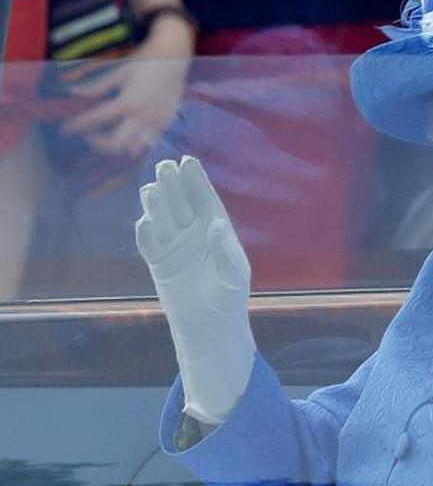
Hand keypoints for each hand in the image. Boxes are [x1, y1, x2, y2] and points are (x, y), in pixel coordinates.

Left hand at [61, 17, 193, 157]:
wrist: (177, 58)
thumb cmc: (146, 61)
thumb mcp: (120, 71)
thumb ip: (96, 86)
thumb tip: (72, 92)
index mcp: (127, 102)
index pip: (96, 119)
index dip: (77, 126)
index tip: (65, 130)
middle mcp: (141, 117)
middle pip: (114, 144)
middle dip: (97, 143)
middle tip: (88, 134)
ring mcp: (155, 123)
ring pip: (132, 149)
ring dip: (116, 146)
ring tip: (106, 137)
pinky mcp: (165, 124)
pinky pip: (146, 144)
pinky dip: (133, 144)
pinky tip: (125, 134)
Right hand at [137, 156, 254, 424]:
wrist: (211, 324)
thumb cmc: (230, 296)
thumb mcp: (235, 274)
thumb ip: (225, 250)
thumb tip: (213, 225)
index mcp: (216, 229)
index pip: (204, 199)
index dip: (196, 181)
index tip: (189, 161)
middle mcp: (193, 232)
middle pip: (180, 203)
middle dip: (173, 185)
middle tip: (165, 166)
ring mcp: (174, 246)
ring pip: (163, 219)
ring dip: (157, 204)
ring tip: (151, 189)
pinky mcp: (158, 263)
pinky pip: (150, 245)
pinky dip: (146, 234)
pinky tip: (145, 222)